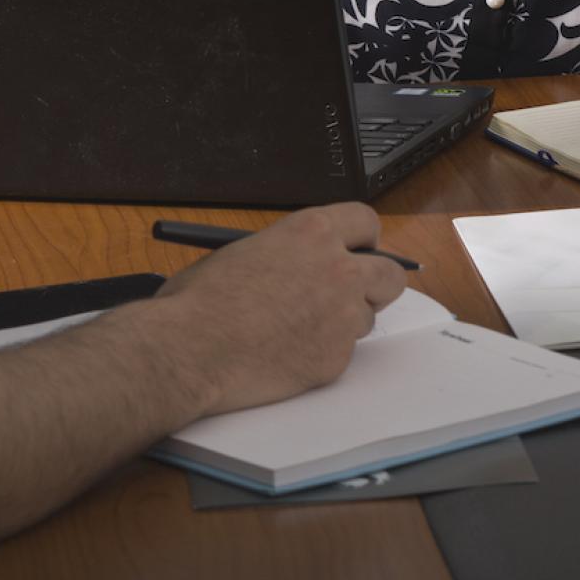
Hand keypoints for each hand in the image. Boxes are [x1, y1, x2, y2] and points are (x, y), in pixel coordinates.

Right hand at [154, 204, 407, 417]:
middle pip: (390, 273)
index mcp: (312, 232)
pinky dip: (321, 354)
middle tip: (353, 294)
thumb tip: (299, 264)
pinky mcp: (336, 357)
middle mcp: (338, 269)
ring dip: (343, 323)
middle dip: (376, 283)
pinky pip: (342, 353)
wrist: (189, 350)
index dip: (363, 239)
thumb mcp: (245, 252)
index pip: (366, 222)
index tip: (358, 250)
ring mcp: (343, 316)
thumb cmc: (200, 301)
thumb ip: (286, 254)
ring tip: (297, 330)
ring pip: (366, 318)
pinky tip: (285, 355)